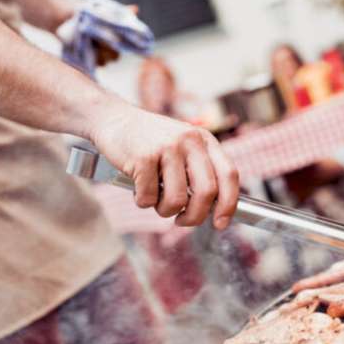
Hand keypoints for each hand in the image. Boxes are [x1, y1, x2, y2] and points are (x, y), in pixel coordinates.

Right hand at [90, 102, 238, 229]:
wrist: (115, 119)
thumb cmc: (151, 141)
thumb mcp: (182, 146)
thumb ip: (198, 170)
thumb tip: (213, 209)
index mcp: (205, 140)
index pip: (229, 174)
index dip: (229, 204)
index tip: (221, 223)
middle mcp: (190, 141)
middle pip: (207, 192)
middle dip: (195, 216)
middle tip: (181, 220)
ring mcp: (167, 147)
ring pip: (177, 200)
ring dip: (164, 210)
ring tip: (155, 199)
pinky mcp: (143, 157)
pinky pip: (148, 197)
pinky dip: (142, 201)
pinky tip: (137, 188)